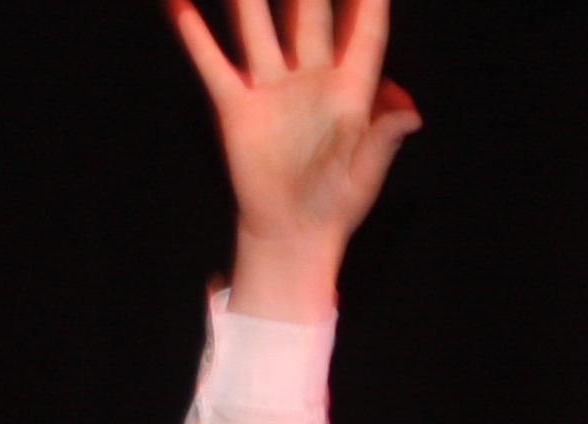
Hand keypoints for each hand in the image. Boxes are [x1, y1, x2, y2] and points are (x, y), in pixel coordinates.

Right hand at [167, 0, 421, 325]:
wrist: (293, 235)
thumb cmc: (337, 205)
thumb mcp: (367, 175)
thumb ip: (384, 138)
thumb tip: (411, 112)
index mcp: (350, 92)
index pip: (364, 36)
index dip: (368, 1)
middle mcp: (309, 79)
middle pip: (307, 14)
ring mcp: (270, 88)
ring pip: (255, 25)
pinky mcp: (236, 106)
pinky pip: (212, 61)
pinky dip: (192, 31)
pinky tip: (177, 1)